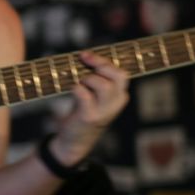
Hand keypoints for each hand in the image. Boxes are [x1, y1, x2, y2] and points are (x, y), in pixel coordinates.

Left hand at [51, 51, 128, 165]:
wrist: (76, 139)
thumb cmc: (85, 110)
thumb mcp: (95, 93)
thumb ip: (96, 77)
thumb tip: (85, 55)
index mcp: (120, 95)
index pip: (121, 73)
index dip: (104, 61)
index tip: (86, 55)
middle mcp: (117, 103)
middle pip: (118, 76)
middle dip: (99, 65)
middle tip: (84, 62)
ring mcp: (104, 111)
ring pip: (103, 84)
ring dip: (87, 78)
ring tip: (78, 82)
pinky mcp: (90, 117)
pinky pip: (84, 94)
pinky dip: (76, 88)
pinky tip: (72, 90)